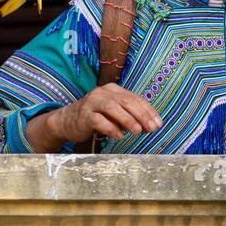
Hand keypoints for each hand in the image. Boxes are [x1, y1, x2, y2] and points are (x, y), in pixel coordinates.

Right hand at [44, 83, 162, 145]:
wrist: (67, 121)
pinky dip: (111, 128)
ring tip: (137, 131)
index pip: (135, 98)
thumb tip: (150, 126)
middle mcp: (102, 92)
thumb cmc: (95, 117)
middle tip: (151, 128)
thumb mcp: (114, 114)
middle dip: (141, 115)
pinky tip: (119, 136)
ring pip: (113, 108)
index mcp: (113, 89)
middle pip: (126, 101)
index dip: (148, 111)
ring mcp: (92, 103)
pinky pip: (99, 120)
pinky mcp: (84, 115)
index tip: (158, 123)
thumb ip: (130, 116)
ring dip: (127, 119)